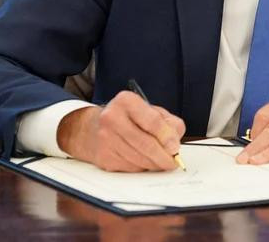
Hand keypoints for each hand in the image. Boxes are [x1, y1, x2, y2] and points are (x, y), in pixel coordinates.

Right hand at [57, 91, 185, 171]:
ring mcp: (105, 138)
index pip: (152, 121)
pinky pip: (130, 168)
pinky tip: (143, 161)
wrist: (94, 129)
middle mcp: (112, 118)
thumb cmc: (128, 119)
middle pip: (145, 144)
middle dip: (163, 157)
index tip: (175, 147)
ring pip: (139, 159)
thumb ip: (168, 123)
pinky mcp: (103, 157)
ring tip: (160, 161)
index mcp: (126, 101)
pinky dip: (142, 167)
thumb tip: (174, 143)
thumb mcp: (150, 111)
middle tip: (172, 161)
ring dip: (154, 164)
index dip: (167, 137)